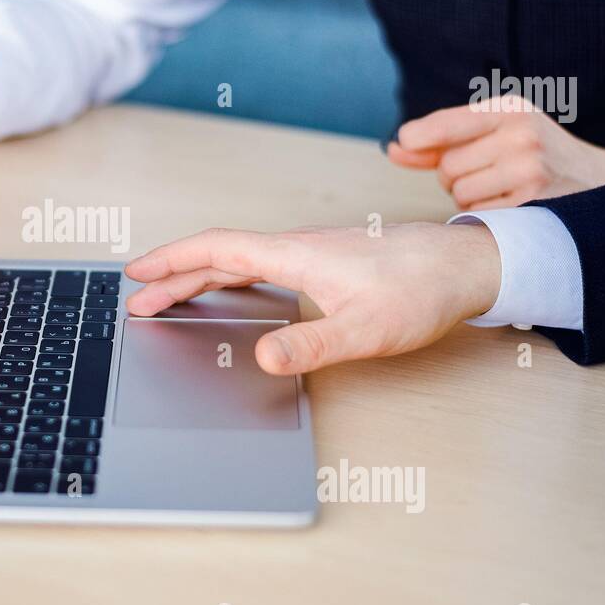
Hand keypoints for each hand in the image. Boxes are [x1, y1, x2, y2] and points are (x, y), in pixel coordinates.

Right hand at [124, 223, 501, 374]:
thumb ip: (310, 345)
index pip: (216, 251)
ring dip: (200, 274)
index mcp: (294, 255)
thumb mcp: (365, 329)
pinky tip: (235, 290)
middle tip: (140, 300)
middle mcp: (296, 246)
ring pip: (239, 257)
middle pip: (219, 256)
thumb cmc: (422, 290)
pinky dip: (230, 275)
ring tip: (172, 295)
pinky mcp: (327, 259)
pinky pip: (261, 262)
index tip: (138, 275)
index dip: (171, 262)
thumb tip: (261, 358)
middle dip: (174, 276)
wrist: (466, 264)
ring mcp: (311, 251)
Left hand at [387, 95, 604, 209]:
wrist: (600, 178)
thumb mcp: (498, 130)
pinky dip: (483, 214)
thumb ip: (443, 139)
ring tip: (498, 187)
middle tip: (482, 171)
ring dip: (467, 197)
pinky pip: (478, 214)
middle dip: (453, 174)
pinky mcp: (534, 203)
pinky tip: (508, 204)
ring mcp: (530, 171)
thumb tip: (394, 148)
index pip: (450, 123)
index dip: (420, 135)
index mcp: (512, 110)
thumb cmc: (533, 151)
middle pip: (448, 165)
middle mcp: (522, 136)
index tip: (403, 141)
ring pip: (460, 193)